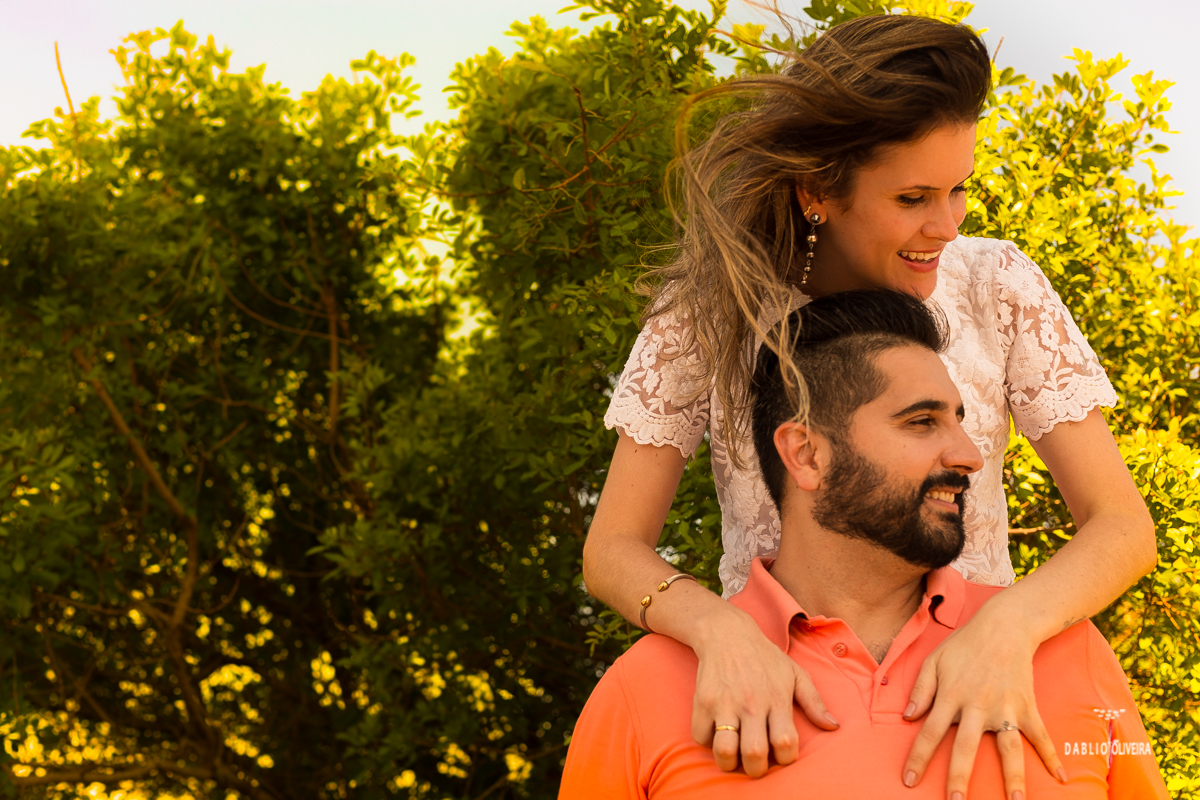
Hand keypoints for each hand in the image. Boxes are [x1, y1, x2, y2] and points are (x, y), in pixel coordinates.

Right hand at [691, 604, 838, 777]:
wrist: (727, 633)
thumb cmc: (765, 656)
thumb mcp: (795, 673)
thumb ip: (814, 701)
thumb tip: (833, 726)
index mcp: (777, 699)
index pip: (786, 743)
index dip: (785, 759)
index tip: (780, 754)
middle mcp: (751, 703)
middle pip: (754, 753)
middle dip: (756, 769)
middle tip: (755, 763)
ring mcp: (725, 702)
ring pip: (724, 750)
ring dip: (729, 762)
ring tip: (734, 755)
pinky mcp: (703, 700)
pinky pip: (701, 737)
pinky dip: (708, 742)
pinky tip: (717, 733)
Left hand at [901, 603, 1066, 799]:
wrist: (1004, 627)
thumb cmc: (964, 645)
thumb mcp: (934, 661)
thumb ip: (920, 689)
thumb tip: (908, 717)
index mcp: (950, 695)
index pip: (929, 732)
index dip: (918, 758)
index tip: (908, 780)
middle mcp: (977, 705)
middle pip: (966, 748)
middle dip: (958, 777)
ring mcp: (1005, 708)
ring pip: (1008, 748)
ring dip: (1012, 777)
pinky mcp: (1027, 706)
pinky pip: (1040, 735)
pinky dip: (1052, 756)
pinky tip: (1061, 778)